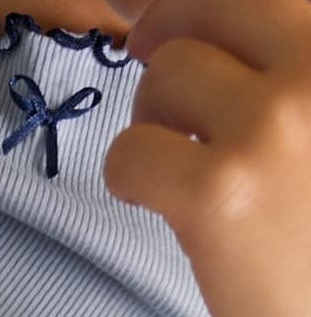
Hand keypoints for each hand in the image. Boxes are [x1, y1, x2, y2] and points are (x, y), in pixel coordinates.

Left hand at [104, 0, 310, 316]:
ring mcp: (273, 125)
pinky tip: (164, 206)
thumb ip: (276, 61)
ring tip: (185, 167)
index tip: (169, 27)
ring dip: (155, 119)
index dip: (196, 7)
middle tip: (166, 93)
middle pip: (206, 6)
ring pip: (165, 75)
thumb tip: (148, 6)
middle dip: (170, 41)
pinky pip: (129, 152)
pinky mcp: (221, 192)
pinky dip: (130, 180)